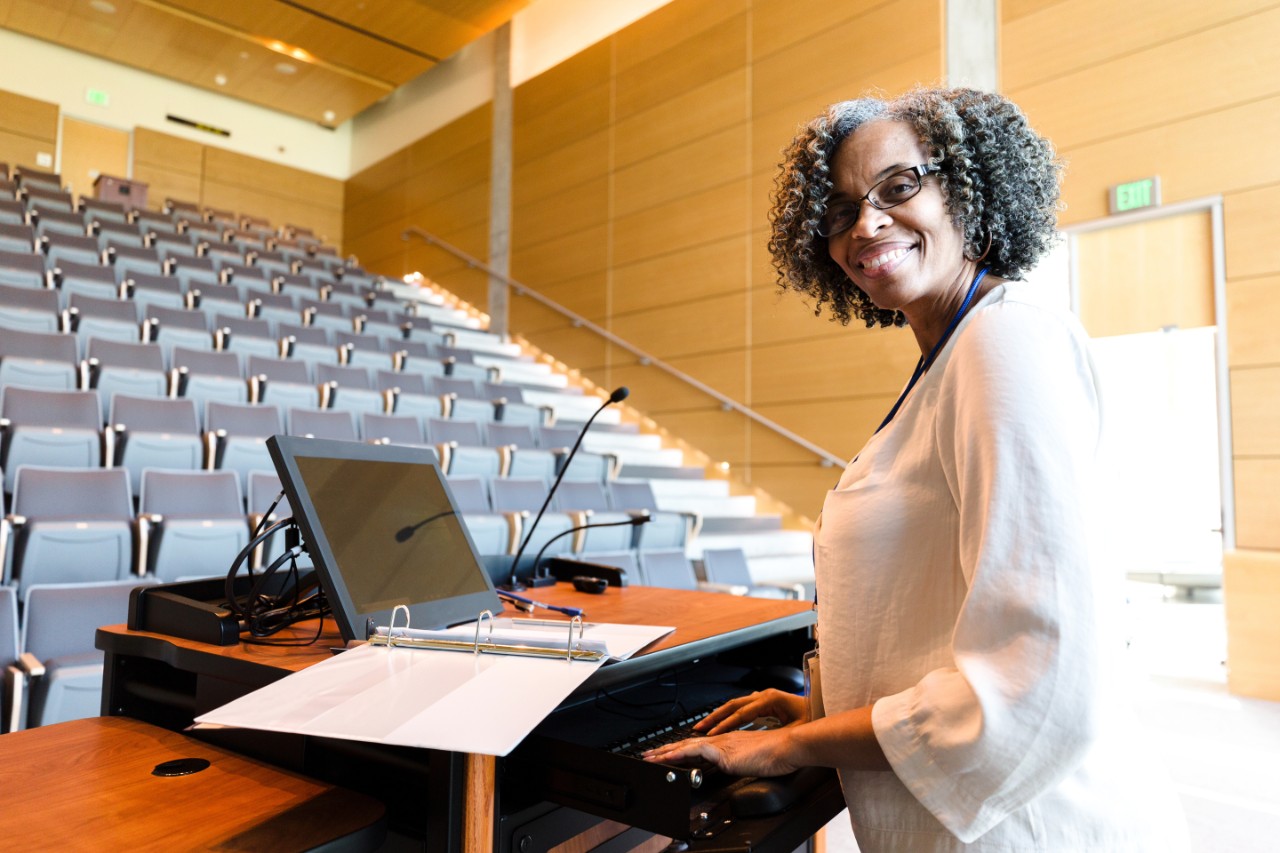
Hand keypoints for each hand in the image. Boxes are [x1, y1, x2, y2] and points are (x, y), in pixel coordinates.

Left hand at [642, 727, 799, 776]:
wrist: (788, 748)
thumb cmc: (778, 755)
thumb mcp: (754, 760)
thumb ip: (742, 762)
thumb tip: (736, 768)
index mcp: (729, 742)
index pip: (699, 746)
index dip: (681, 750)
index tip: (667, 755)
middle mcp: (722, 740)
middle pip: (688, 744)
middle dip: (666, 750)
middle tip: (649, 755)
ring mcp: (721, 745)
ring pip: (686, 746)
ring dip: (665, 753)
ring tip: (650, 758)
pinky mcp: (723, 752)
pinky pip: (694, 751)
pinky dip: (679, 754)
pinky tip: (668, 759)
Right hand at [695, 689, 807, 734]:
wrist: (826, 708)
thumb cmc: (815, 718)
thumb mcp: (797, 729)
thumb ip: (780, 733)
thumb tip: (766, 741)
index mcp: (770, 700)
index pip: (741, 714)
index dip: (725, 725)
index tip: (711, 734)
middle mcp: (765, 695)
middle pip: (733, 704)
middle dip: (715, 716)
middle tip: (699, 727)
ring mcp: (765, 697)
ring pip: (736, 704)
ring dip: (721, 715)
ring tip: (707, 725)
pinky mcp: (767, 702)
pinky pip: (743, 707)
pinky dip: (731, 714)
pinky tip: (725, 722)